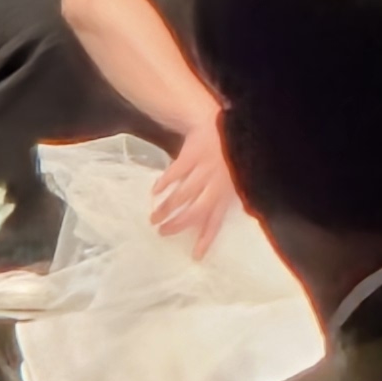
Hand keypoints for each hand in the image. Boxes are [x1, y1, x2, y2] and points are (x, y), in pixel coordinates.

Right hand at [149, 121, 238, 254]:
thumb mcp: (228, 180)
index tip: (195, 256)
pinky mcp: (191, 155)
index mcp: (226, 191)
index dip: (206, 238)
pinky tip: (155, 191)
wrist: (217, 124)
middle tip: (162, 233)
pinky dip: (164, 183)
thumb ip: (217, 201)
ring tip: (153, 218)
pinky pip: (175, 172)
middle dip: (179, 224)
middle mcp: (216, 182)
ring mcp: (204, 168)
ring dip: (166, 208)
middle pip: (197, 210)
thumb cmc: (223, 156)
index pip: (216, 219)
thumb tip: (207, 227)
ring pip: (183, 194)